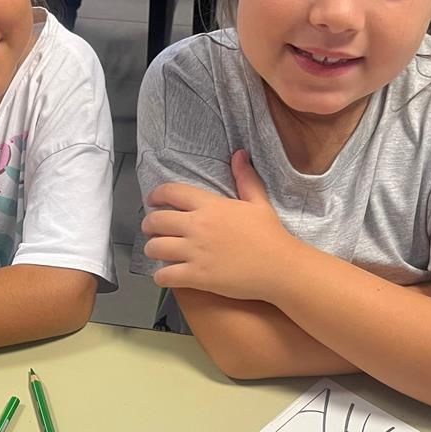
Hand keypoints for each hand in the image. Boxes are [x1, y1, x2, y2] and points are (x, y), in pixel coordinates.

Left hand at [142, 150, 290, 300]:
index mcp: (210, 206)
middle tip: (151, 229)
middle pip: (157, 221)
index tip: (152, 200)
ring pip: (156, 248)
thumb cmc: (271, 235)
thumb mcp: (258, 202)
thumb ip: (245, 179)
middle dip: (149, 225)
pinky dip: (160, 276)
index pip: (172, 192)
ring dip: (152, 249)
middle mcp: (198, 226)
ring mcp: (196, 252)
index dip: (157, 195)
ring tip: (157, 251)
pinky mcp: (197, 276)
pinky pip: (165, 275)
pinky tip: (164, 275)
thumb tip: (239, 154)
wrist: (281, 267)